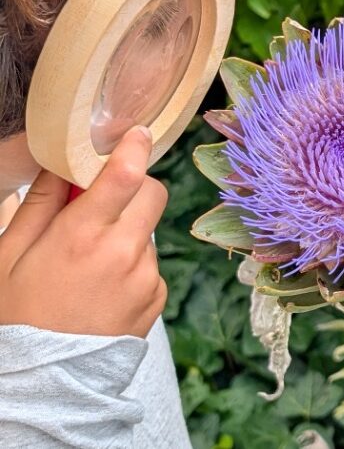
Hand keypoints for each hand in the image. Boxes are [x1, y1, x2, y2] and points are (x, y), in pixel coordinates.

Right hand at [0, 126, 167, 337]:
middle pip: (153, 194)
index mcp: (81, 236)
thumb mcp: (9, 255)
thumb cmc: (16, 315)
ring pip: (147, 231)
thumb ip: (41, 205)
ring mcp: (145, 277)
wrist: (44, 382)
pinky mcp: (157, 297)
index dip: (134, 148)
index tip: (137, 133)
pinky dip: (132, 266)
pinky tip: (102, 288)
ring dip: (127, 233)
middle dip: (135, 188)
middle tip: (104, 202)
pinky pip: (150, 265)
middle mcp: (122, 253)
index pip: (126, 176)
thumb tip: (59, 163)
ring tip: (89, 263)